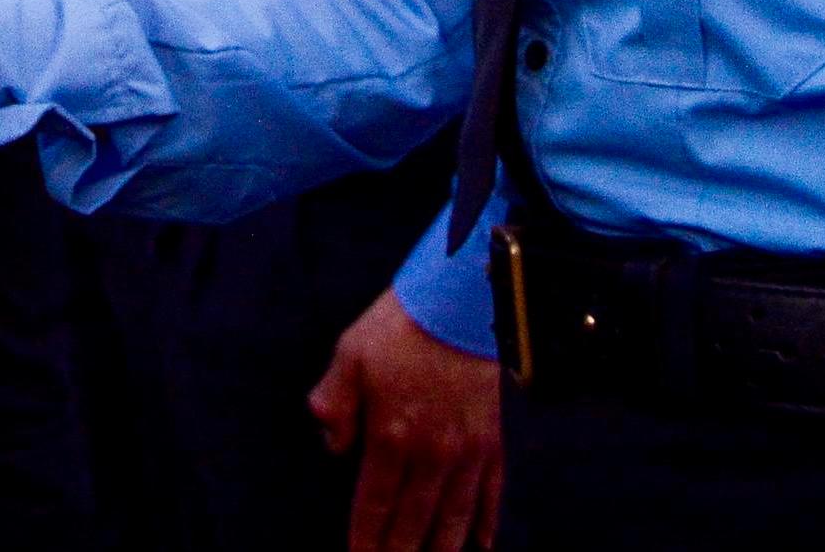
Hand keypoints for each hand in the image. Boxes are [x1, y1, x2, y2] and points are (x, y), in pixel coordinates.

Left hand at [309, 289, 502, 551]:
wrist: (459, 298)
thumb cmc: (399, 324)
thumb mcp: (350, 354)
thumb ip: (334, 404)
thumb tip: (333, 446)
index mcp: (391, 434)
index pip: (374, 506)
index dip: (366, 541)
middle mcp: (431, 451)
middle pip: (413, 521)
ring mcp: (467, 448)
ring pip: (453, 517)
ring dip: (441, 550)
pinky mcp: (491, 438)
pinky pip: (491, 491)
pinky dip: (486, 522)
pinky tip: (481, 547)